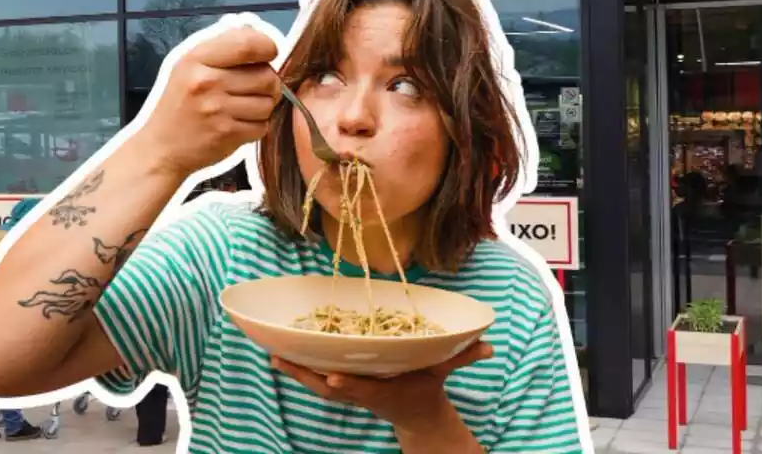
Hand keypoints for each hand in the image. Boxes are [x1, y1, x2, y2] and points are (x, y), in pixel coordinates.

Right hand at [135, 25, 280, 180]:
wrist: (161, 147)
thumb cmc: (178, 103)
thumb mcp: (188, 65)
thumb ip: (221, 47)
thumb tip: (255, 32)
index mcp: (197, 59)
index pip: (247, 44)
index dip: (268, 47)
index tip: (268, 54)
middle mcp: (207, 82)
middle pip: (266, 76)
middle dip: (269, 82)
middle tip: (257, 87)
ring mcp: (217, 110)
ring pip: (268, 102)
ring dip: (264, 106)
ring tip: (246, 106)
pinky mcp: (227, 135)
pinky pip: (262, 126)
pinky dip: (257, 126)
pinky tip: (240, 123)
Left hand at [272, 341, 492, 434]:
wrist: (416, 413)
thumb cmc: (426, 386)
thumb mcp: (443, 371)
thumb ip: (462, 357)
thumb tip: (489, 347)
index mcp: (385, 390)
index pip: (365, 389)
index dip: (349, 385)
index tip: (333, 379)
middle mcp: (363, 391)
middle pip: (330, 387)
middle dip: (306, 375)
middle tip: (280, 359)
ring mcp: (351, 390)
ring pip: (318, 384)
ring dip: (296, 371)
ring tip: (272, 354)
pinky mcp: (344, 386)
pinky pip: (317, 378)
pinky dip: (301, 368)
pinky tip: (282, 353)